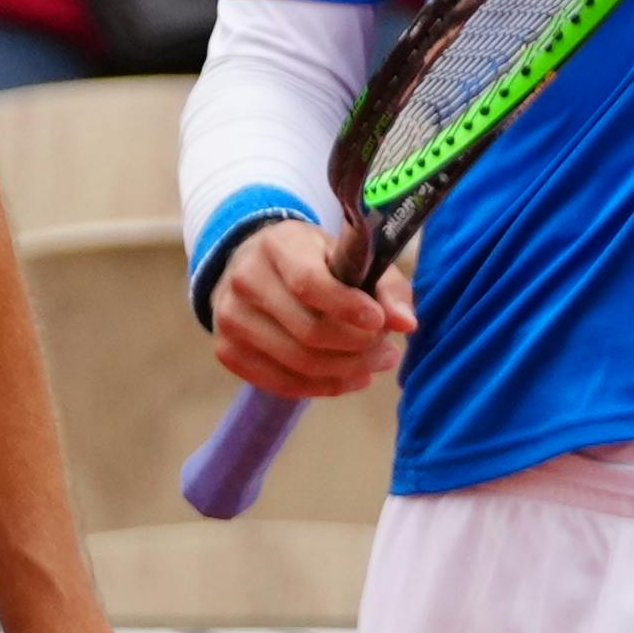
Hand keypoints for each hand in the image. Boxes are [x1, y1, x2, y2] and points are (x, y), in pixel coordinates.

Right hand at [208, 210, 410, 397]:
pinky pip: (283, 384)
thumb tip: (406, 323)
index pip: (309, 283)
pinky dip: (325, 387)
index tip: (380, 322)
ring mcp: (230, 318)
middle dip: (358, 347)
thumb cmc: (311, 260)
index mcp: (277, 245)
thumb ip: (385, 285)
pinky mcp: (227, 351)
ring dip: (348, 371)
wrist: (251, 266)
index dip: (348, 307)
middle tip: (388, 349)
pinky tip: (350, 377)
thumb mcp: (348, 256)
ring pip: (298, 364)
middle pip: (308, 332)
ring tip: (375, 364)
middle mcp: (244, 280)